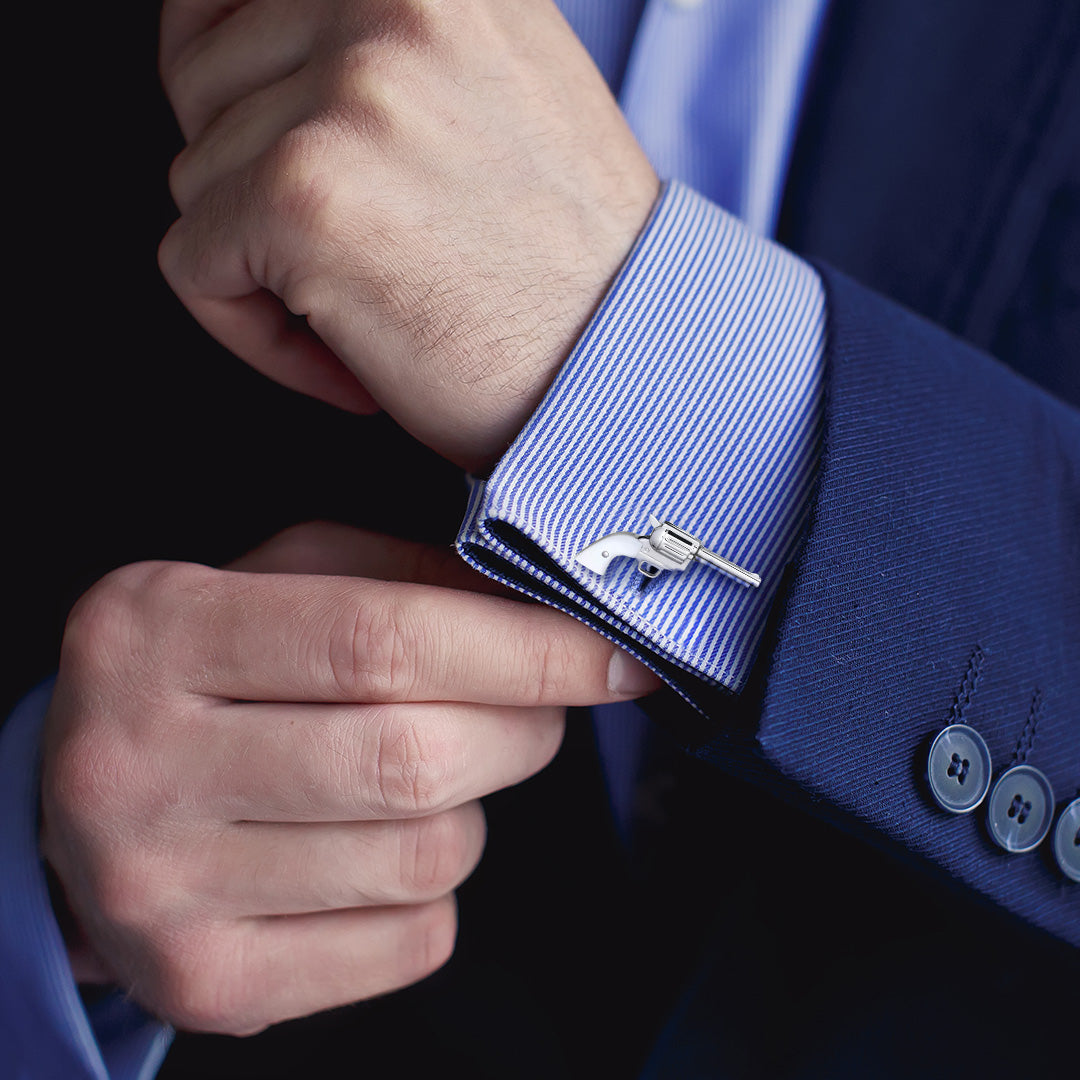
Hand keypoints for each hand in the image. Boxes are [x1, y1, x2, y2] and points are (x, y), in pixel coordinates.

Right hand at [41, 522, 658, 1033]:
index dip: (525, 649)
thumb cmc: (215, 672)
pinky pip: (411, 942)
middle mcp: (139, 766)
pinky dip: (436, 890)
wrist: (92, 805)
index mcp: (158, 633)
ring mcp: (162, 891)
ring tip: (426, 772)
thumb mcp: (287, 581)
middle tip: (537, 706)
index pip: (380, 639)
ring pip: (425, 857)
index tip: (616, 655)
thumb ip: (411, 577)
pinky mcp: (206, 985)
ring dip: (473, 808)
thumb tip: (549, 614)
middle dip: (523, 729)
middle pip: (412, 759)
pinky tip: (381, 846)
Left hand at [158, 0, 658, 470]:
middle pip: (201, 84)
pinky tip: (348, 359)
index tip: (252, 137)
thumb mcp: (498, 92)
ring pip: (198, 178)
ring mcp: (346, 92)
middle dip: (250, 184)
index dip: (226, 76)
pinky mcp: (302, 192)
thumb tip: (259, 53)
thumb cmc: (568, 267)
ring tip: (369, 305)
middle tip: (348, 249)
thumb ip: (386, 50)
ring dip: (265, 267)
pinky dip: (252, 332)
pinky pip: (193, 264)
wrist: (626, 367)